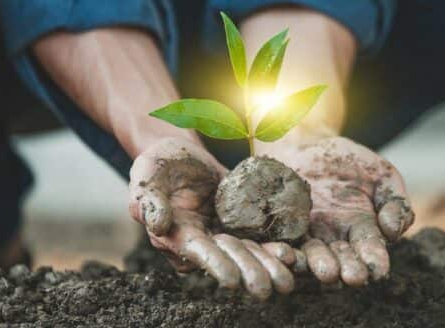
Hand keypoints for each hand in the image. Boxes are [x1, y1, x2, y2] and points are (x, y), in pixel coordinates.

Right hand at [128, 137, 296, 298]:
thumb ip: (148, 198)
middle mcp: (205, 241)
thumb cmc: (160, 164)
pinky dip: (280, 247)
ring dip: (270, 267)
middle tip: (270, 288)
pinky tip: (296, 256)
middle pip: (230, 260)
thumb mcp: (148, 173)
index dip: (215, 265)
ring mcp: (226, 234)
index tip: (232, 281)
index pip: (199, 253)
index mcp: (178, 235)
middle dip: (250, 273)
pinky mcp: (244, 224)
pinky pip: (264, 238)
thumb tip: (156, 223)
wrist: (184, 155)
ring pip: (251, 254)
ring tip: (289, 278)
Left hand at [261, 137, 414, 285]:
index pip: (370, 250)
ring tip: (324, 271)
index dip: (375, 260)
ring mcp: (307, 236)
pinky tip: (287, 254)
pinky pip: (283, 243)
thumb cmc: (350, 161)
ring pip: (312, 257)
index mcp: (362, 231)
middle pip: (342, 260)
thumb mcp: (382, 176)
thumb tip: (393, 231)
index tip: (378, 270)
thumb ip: (395, 203)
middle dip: (347, 269)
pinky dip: (284, 251)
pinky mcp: (282, 230)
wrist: (306, 143)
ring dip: (317, 265)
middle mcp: (334, 240)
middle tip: (351, 277)